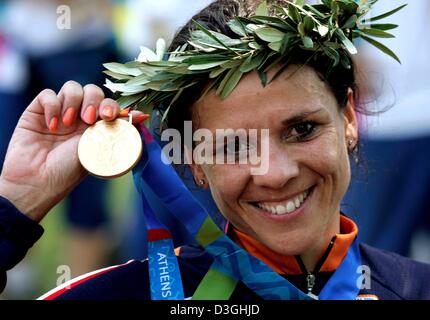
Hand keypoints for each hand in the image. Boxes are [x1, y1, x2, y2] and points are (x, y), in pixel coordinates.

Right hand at [0, 81, 146, 221]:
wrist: (37, 182)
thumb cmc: (68, 172)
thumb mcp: (98, 150)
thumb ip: (117, 131)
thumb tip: (143, 115)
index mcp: (96, 127)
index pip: (108, 103)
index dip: (111, 105)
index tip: (109, 116)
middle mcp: (79, 117)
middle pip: (92, 90)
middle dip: (94, 101)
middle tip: (89, 120)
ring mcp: (59, 113)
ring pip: (72, 88)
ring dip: (73, 102)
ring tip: (69, 123)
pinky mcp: (37, 112)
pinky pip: (47, 94)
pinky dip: (52, 106)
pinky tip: (52, 126)